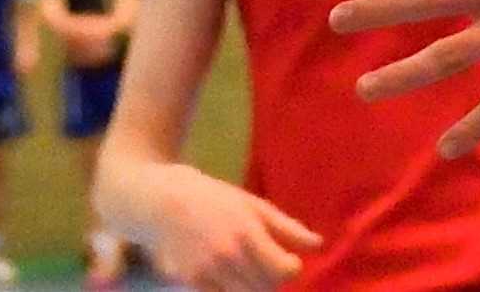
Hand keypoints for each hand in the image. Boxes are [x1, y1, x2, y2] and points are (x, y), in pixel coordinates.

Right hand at [124, 162, 321, 291]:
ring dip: (255, 288)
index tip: (289, 261)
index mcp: (247, 234)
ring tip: (251, 271)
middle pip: (268, 288)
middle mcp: (229, 258)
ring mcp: (210, 274)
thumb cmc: (212, 197)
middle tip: (269, 266)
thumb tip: (319, 245)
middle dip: (274, 280)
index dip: (291, 268)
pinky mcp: (194, 285)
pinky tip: (232, 278)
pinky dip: (233, 291)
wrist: (161, 201)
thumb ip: (286, 227)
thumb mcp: (251, 204)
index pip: (284, 270)